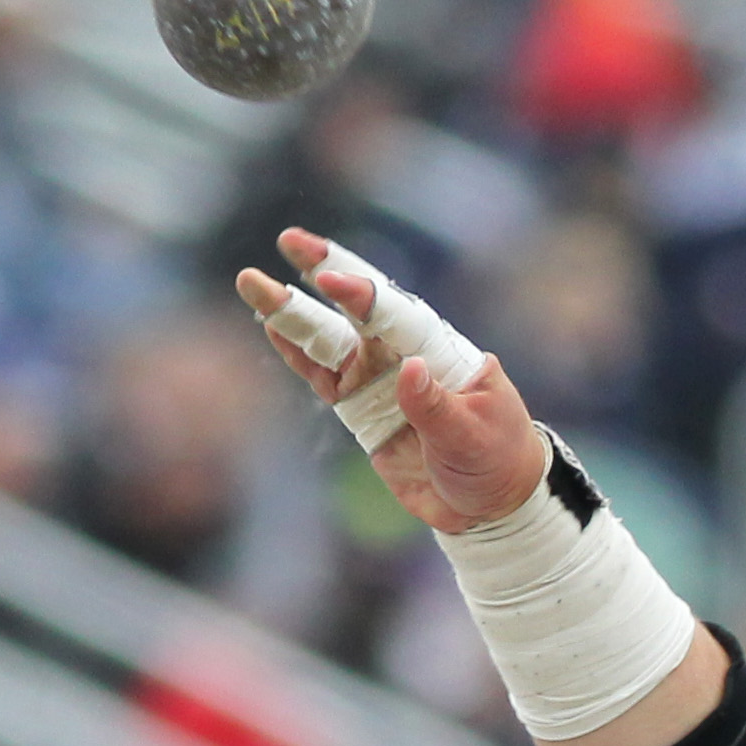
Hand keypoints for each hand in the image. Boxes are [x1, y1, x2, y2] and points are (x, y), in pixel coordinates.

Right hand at [235, 228, 544, 533]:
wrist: (489, 505)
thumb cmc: (495, 461)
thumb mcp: (473, 436)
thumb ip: (436, 406)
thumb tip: (408, 368)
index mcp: (442, 352)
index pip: (399, 316)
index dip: (365, 297)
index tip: (331, 279)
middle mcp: (405, 354)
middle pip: (359, 309)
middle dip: (326, 271)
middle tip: (289, 239)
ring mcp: (378, 378)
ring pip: (328, 338)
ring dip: (291, 311)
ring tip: (251, 281)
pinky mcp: (359, 406)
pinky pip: (321, 375)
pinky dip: (296, 353)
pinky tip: (270, 326)